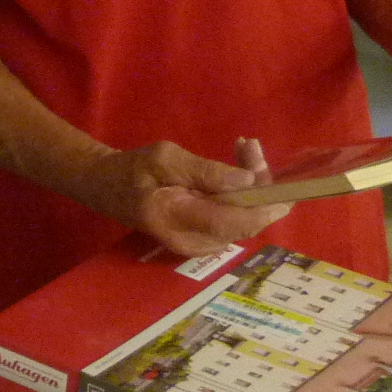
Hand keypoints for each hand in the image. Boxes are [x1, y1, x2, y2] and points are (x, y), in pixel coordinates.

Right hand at [79, 137, 287, 257]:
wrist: (107, 187)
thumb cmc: (132, 170)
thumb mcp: (164, 159)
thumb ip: (204, 171)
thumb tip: (246, 181)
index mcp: (177, 221)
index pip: (231, 222)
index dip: (263, 206)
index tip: (284, 186)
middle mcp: (193, 242)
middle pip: (244, 223)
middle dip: (259, 186)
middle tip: (252, 147)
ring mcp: (199, 244)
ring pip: (243, 220)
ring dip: (253, 186)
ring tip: (246, 148)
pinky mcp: (204, 238)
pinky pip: (235, 219)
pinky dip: (243, 194)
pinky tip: (239, 166)